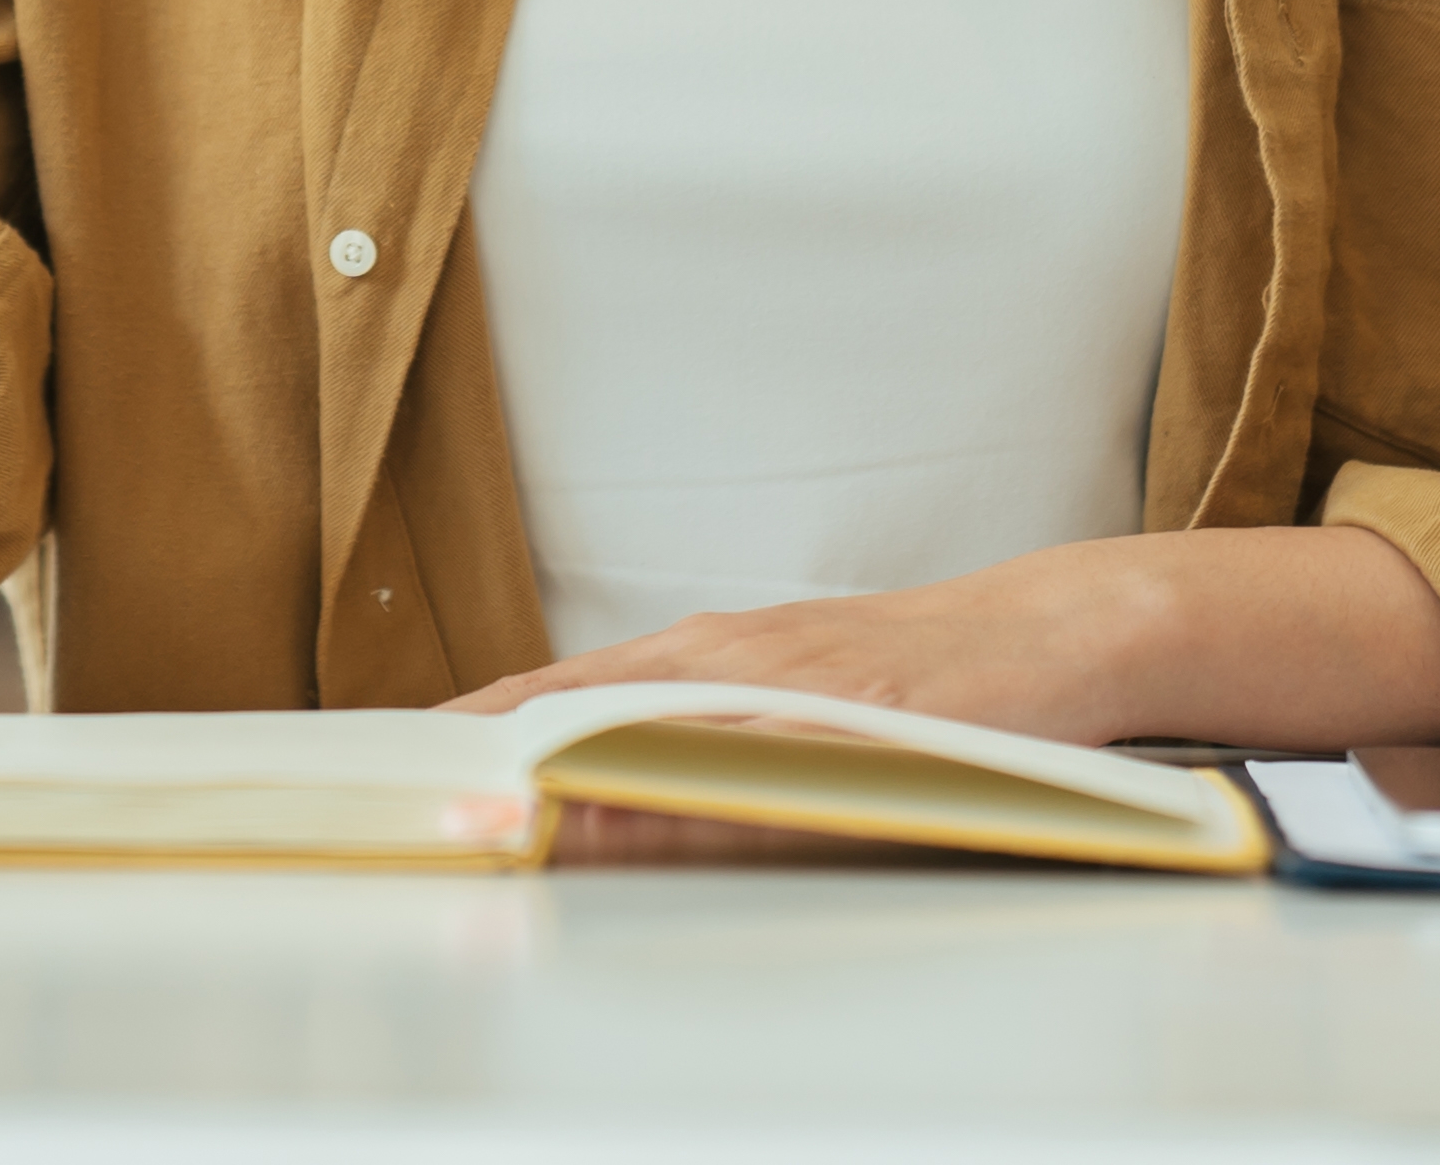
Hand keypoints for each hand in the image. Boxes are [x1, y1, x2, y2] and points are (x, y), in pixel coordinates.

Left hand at [450, 526, 1439, 751]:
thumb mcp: (789, 697)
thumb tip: (594, 784)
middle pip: (579, 699)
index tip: (384, 762)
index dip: (469, 726)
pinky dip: (700, 784)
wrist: (1056, 630)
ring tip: (494, 809)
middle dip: (486, 744)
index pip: (555, 691)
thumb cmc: (913, 677)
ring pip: (662, 724)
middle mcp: (733, 655)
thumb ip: (698, 736)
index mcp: (706, 654)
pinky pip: (765, 757)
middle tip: (406, 790)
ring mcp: (796, 681)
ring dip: (573, 766)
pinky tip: (653, 806)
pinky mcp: (864, 712)